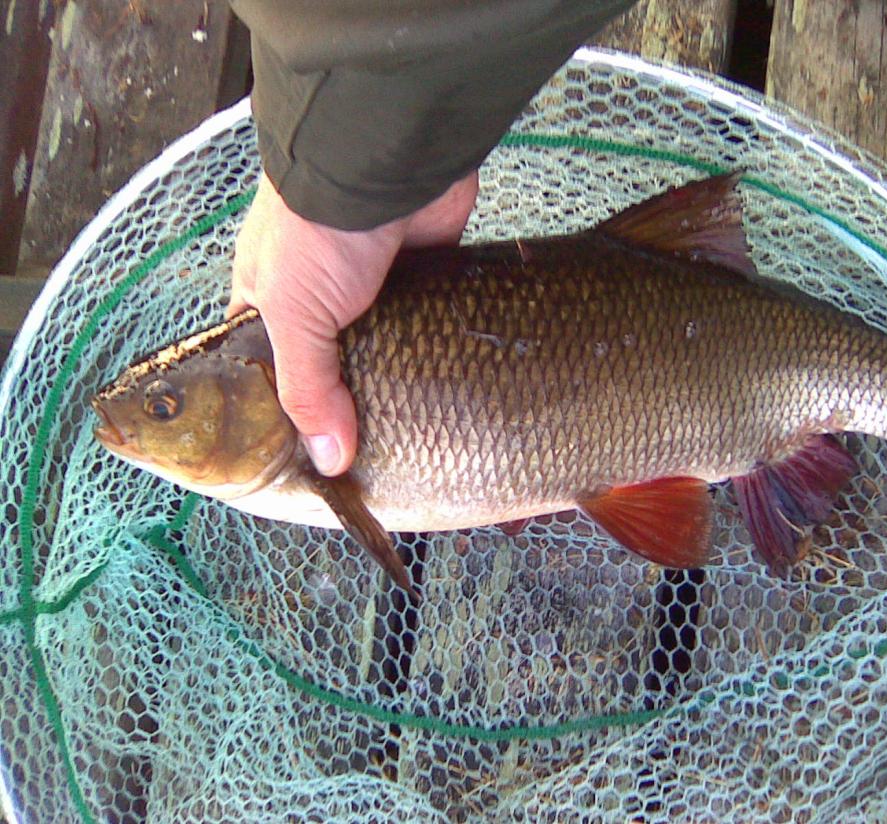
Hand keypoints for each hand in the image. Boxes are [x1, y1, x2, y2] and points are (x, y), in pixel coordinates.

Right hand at [229, 170, 478, 474]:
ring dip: (404, 383)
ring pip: (390, 352)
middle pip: (335, 368)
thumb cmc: (317, 229)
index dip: (282, 416)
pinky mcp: (426, 277)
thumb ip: (307, 388)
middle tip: (375, 460)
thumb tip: (329, 460)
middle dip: (353, 408)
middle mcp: (321, 299)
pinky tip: (452, 390)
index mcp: (269, 304)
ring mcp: (377, 288)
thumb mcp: (290, 313)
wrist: (387, 163)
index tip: (309, 461)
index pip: (268, 373)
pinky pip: (434, 326)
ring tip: (424, 437)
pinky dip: (441, 352)